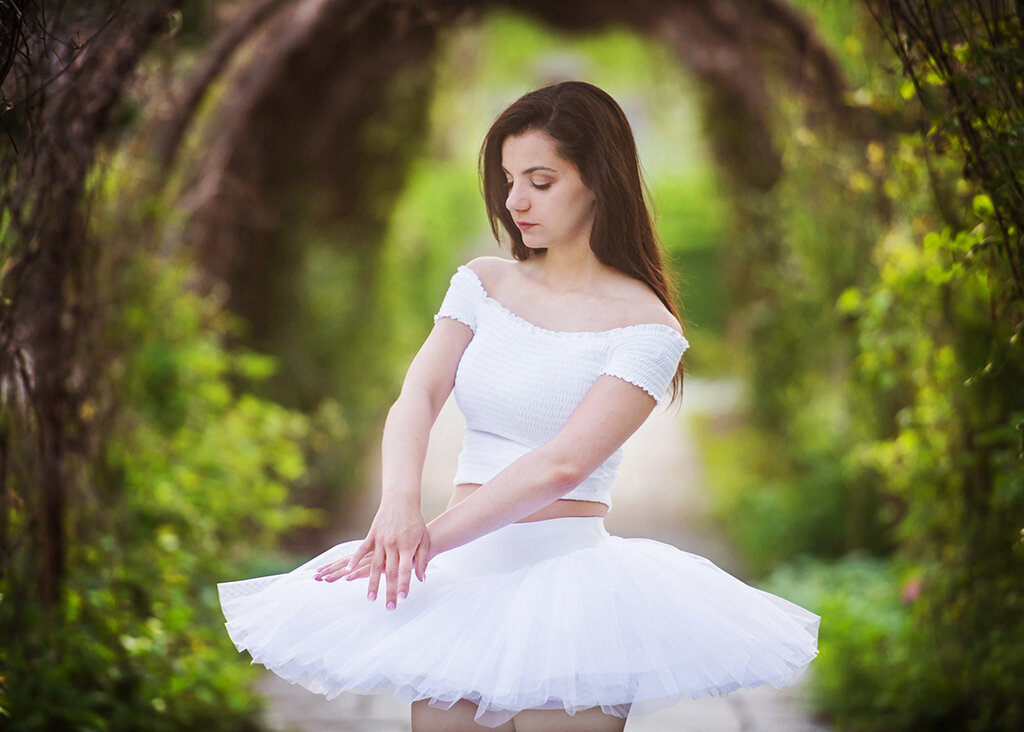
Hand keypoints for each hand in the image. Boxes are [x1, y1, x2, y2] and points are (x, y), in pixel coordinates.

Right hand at [313, 499, 429, 610]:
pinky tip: (348, 573)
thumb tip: (421, 579)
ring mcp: (380, 540)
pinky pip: (361, 550)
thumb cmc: (415, 521)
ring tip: (371, 599)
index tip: (402, 599)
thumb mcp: (424, 539)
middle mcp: (393, 544)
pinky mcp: (372, 535)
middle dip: (389, 591)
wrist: (402, 500)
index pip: (406, 570)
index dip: (403, 585)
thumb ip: (422, 559)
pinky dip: (354, 561)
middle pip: (390, 572)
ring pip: (374, 565)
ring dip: (371, 583)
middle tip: (389, 607)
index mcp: (407, 546)